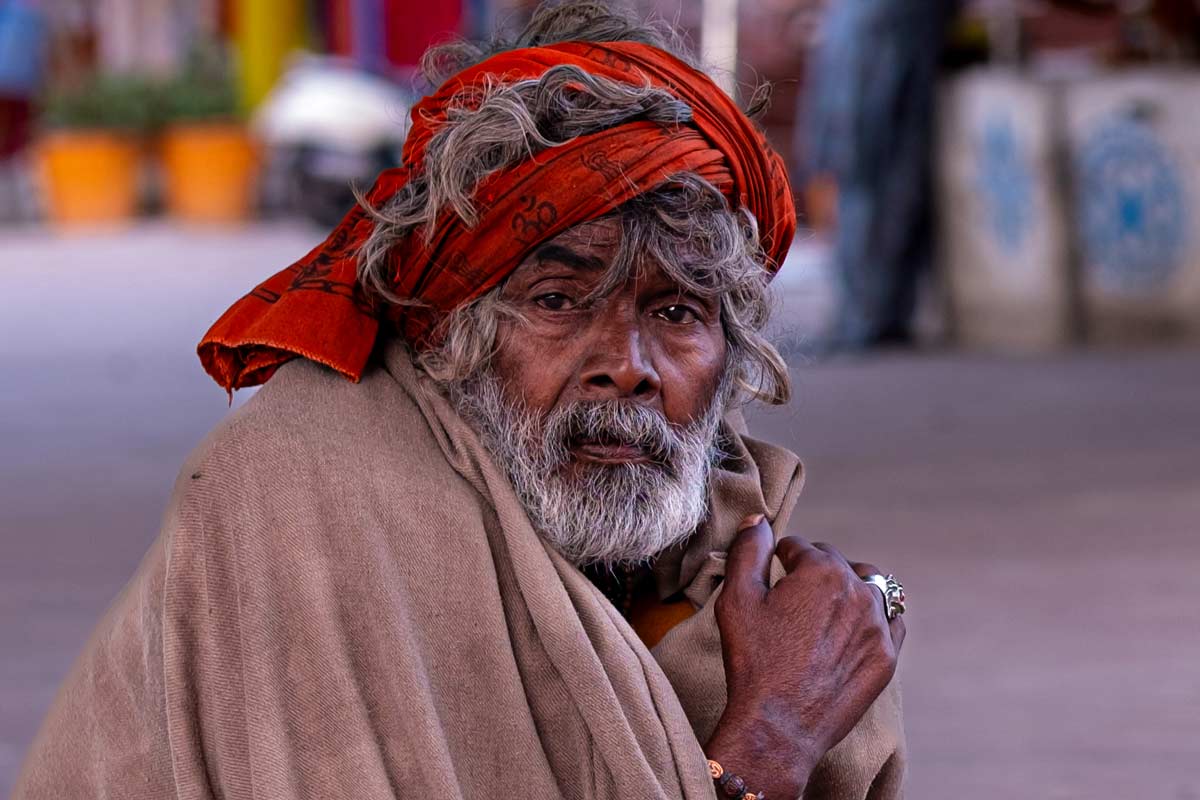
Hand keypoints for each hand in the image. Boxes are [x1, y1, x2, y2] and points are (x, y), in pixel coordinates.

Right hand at [704, 515, 904, 797]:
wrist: (778, 726)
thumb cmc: (754, 661)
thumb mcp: (737, 599)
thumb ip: (749, 550)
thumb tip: (760, 521)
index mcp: (822, 571)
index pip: (801, 547)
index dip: (780, 558)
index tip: (772, 574)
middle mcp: (858, 592)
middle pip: (836, 564)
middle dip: (814, 571)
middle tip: (793, 596)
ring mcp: (878, 627)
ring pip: (868, 588)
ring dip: (848, 589)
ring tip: (827, 606)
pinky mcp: (887, 658)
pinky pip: (891, 622)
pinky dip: (874, 617)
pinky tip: (854, 628)